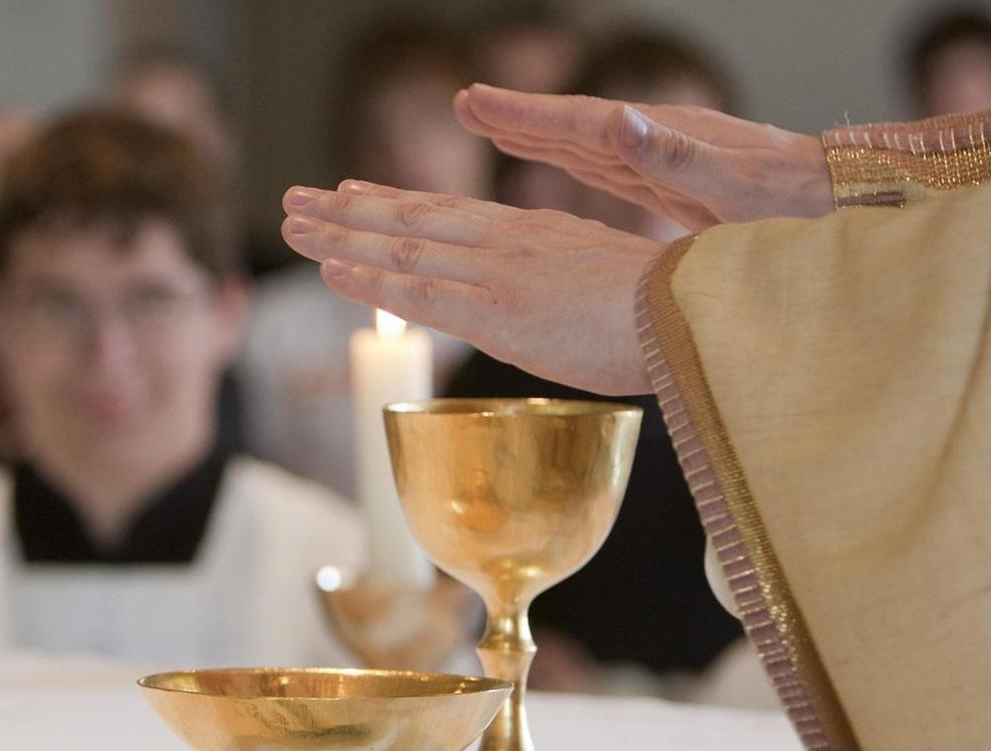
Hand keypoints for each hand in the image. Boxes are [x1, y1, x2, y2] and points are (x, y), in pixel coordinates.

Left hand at [282, 180, 659, 395]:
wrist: (697, 314)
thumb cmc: (670, 311)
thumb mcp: (606, 285)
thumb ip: (566, 288)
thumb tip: (548, 305)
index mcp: (537, 235)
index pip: (450, 213)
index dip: (396, 203)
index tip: (353, 195)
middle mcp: (508, 243)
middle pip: (413, 219)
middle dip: (349, 210)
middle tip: (297, 200)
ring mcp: (498, 273)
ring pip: (402, 247)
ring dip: (341, 236)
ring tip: (293, 222)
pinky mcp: (496, 310)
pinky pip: (418, 293)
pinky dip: (369, 279)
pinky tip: (330, 270)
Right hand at [455, 83, 832, 230]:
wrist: (849, 206)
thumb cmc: (798, 209)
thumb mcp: (735, 190)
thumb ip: (675, 156)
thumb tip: (616, 118)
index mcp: (662, 142)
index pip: (578, 123)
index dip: (523, 114)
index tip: (474, 101)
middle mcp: (658, 142)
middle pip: (572, 126)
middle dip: (517, 116)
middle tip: (463, 103)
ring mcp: (668, 159)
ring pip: (586, 145)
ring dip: (537, 134)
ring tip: (491, 123)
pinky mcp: (677, 184)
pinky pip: (610, 170)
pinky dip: (574, 161)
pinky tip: (558, 160)